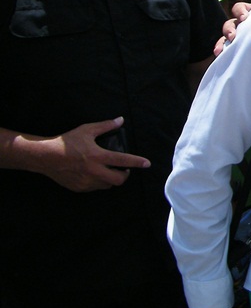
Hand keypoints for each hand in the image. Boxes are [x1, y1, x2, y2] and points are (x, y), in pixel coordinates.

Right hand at [34, 117, 150, 191]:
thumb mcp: (87, 130)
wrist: (46, 157)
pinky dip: (99, 182)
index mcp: (98, 156)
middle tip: (124, 169)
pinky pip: (95, 188)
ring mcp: (86, 181)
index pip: (123, 160)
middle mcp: (94, 171)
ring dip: (112, 179)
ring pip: (107, 185)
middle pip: (118, 179)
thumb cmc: (67, 142)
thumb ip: (105, 126)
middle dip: (125, 175)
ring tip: (110, 171)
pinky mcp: (79, 188)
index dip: (137, 162)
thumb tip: (120, 120)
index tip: (147, 163)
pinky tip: (96, 175)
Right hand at [215, 1, 250, 55]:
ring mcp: (241, 36)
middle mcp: (244, 25)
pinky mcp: (240, 47)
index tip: (245, 18)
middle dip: (230, 29)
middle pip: (231, 23)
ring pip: (227, 37)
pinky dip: (222, 50)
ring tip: (221, 50)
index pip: (240, 8)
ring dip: (223, 41)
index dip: (240, 12)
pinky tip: (219, 54)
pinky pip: (227, 48)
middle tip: (234, 36)